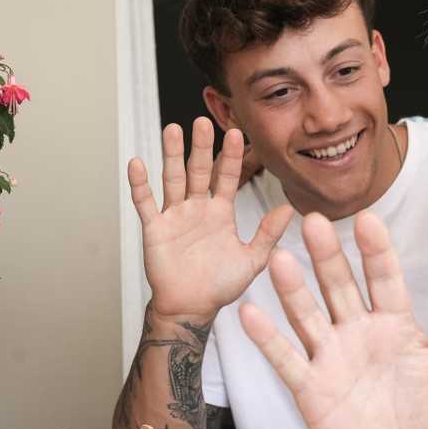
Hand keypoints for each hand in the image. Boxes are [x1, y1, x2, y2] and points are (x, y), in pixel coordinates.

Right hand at [128, 117, 294, 320]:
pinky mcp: (155, 228)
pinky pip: (146, 203)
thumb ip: (268, 234)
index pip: (227, 177)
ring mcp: (175, 216)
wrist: (193, 307)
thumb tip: (289, 209)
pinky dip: (140, 184)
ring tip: (172, 129)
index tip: (236, 132)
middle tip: (203, 121)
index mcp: (221, 212)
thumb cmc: (221, 285)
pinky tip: (138, 163)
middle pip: (199, 170)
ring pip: (172, 179)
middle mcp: (198, 208)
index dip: (231, 156)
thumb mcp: (252, 259)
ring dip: (171, 155)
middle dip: (201, 146)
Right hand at [238, 212, 427, 428]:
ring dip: (292, 288)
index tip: (367, 220)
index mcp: (395, 323)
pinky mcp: (310, 389)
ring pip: (307, 315)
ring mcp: (331, 358)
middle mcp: (358, 332)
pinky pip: (285, 360)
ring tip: (279, 258)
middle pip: (339, 286)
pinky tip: (249, 312)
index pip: (384, 278)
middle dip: (328, 256)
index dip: (376, 251)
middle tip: (314, 221)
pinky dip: (266, 338)